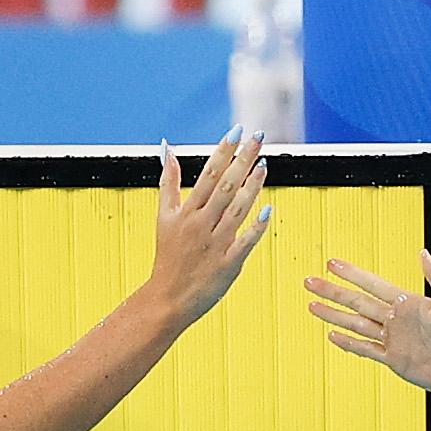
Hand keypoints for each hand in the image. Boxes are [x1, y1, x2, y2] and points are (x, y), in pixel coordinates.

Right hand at [142, 131, 269, 326]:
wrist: (167, 299)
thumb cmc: (168, 256)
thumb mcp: (163, 217)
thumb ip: (168, 183)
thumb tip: (169, 151)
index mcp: (187, 212)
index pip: (208, 174)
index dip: (223, 151)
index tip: (237, 131)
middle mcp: (201, 225)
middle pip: (225, 186)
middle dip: (243, 159)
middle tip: (258, 137)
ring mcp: (215, 245)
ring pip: (237, 209)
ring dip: (252, 186)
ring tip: (265, 164)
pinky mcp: (228, 265)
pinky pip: (245, 242)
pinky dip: (256, 227)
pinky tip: (268, 209)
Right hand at [306, 250, 430, 396]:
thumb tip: (423, 254)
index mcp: (410, 303)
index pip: (373, 285)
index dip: (352, 274)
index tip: (333, 264)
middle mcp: (398, 320)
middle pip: (357, 303)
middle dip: (333, 292)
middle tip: (310, 281)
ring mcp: (395, 340)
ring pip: (356, 325)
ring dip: (334, 315)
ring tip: (313, 306)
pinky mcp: (395, 360)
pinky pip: (367, 350)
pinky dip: (349, 343)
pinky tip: (333, 336)